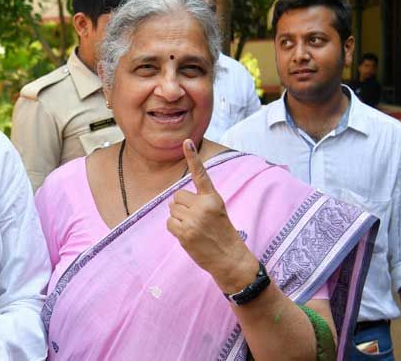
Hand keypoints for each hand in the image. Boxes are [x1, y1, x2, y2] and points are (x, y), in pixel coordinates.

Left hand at [167, 139, 257, 292]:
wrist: (231, 259)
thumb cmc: (223, 235)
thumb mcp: (217, 212)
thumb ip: (200, 202)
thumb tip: (176, 200)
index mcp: (213, 198)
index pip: (201, 174)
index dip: (192, 157)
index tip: (186, 142)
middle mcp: (203, 206)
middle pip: (177, 196)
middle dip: (182, 207)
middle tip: (196, 220)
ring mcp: (194, 220)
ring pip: (172, 210)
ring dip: (179, 219)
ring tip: (195, 229)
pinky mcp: (185, 233)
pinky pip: (169, 223)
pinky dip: (175, 230)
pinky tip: (188, 236)